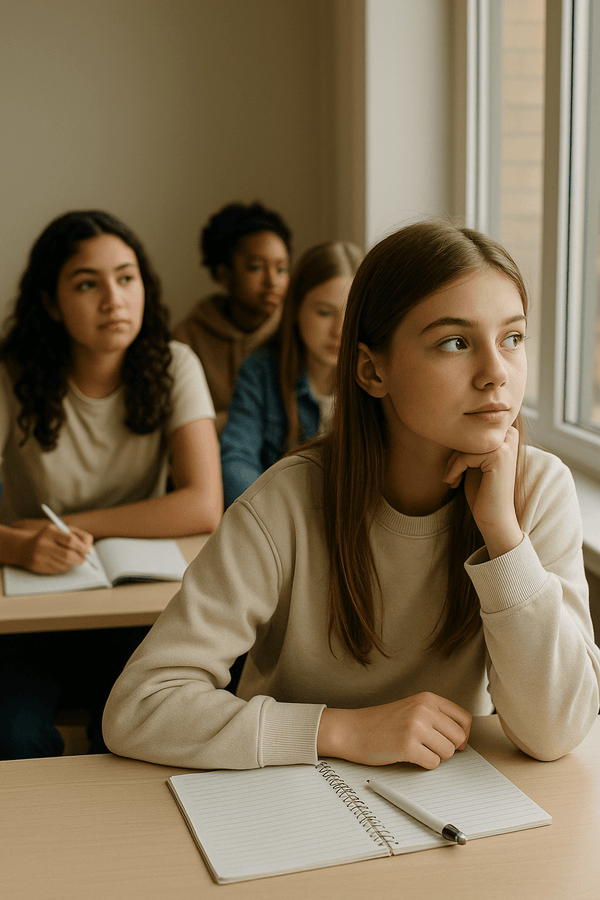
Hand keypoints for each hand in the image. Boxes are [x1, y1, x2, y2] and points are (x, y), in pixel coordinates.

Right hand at [13, 521, 93, 573]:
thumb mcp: (61, 530)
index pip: (70, 540)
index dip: (82, 547)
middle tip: (84, 558)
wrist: (25, 548)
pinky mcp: (38, 567)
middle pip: (68, 555)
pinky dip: (65, 567)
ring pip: (64, 564)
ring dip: (73, 563)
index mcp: (50, 532)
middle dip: (80, 558)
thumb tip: (89, 548)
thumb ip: (78, 535)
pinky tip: (61, 561)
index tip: (89, 551)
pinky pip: (58, 570)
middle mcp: (43, 544)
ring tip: (72, 558)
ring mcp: (39, 557)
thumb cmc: (49, 537)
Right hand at [317, 692, 471, 769]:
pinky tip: (408, 756)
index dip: (462, 734)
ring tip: (416, 750)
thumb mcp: (411, 708)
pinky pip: (433, 764)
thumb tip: (463, 739)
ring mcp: (416, 727)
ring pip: (448, 753)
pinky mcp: (407, 746)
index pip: (464, 718)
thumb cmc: (380, 723)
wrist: (351, 730)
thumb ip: (436, 717)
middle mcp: (424, 709)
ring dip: (435, 757)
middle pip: (459, 737)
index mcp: (427, 698)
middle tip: (430, 748)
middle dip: (448, 748)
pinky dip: (423, 765)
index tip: (452, 741)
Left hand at [443, 425, 522, 558]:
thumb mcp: (473, 462)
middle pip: (467, 434)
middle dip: (453, 453)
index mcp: (505, 434)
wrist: (494, 517)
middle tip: (449, 473)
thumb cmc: (481, 491)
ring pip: (464, 445)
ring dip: (451, 463)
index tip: (452, 466)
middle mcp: (509, 435)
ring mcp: (506, 445)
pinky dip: (454, 470)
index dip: (456, 446)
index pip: (470, 429)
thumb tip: (447, 424)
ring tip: (451, 479)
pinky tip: (453, 483)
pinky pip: (465, 456)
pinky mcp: (499, 455)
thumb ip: (468, 444)